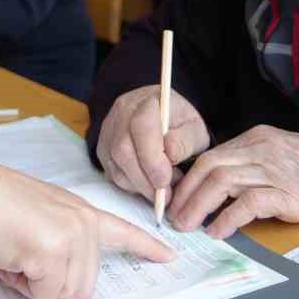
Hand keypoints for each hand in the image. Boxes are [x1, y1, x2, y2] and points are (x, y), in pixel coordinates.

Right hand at [0, 166, 176, 298]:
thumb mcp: (36, 215)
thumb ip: (58, 239)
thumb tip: (55, 272)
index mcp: (78, 209)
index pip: (121, 229)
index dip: (146, 246)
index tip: (169, 256)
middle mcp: (82, 221)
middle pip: (84, 285)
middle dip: (49, 282)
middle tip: (21, 257)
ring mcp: (72, 236)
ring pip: (65, 293)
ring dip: (34, 284)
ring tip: (13, 254)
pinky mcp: (54, 253)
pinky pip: (44, 293)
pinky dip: (21, 284)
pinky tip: (8, 257)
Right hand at [95, 84, 209, 201]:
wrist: (165, 119)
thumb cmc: (181, 125)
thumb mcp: (194, 129)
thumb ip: (186, 141)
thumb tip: (170, 154)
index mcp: (147, 102)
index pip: (142, 127)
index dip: (152, 158)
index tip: (166, 180)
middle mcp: (122, 113)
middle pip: (123, 150)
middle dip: (145, 179)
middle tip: (165, 195)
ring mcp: (109, 131)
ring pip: (116, 165)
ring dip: (139, 185)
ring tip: (161, 188)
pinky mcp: (104, 149)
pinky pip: (112, 173)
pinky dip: (131, 185)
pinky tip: (149, 183)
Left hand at [168, 125, 298, 239]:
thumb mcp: (280, 156)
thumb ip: (251, 165)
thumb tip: (219, 188)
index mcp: (257, 139)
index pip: (210, 155)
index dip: (188, 179)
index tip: (176, 199)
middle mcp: (261, 149)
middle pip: (209, 167)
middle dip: (186, 194)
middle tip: (174, 217)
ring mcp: (274, 169)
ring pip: (222, 182)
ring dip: (199, 207)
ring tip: (188, 227)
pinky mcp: (287, 192)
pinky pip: (247, 203)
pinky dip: (227, 218)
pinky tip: (218, 232)